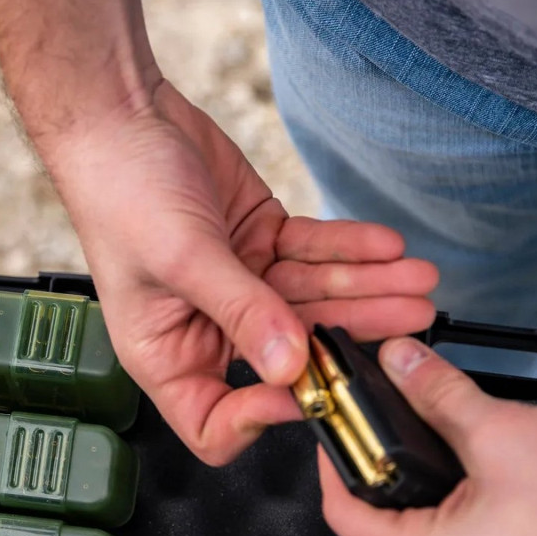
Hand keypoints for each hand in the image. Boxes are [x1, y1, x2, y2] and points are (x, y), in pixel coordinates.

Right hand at [45, 79, 437, 464]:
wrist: (121, 114)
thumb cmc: (119, 191)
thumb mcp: (181, 258)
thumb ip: (241, 311)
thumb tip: (289, 366)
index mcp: (167, 353)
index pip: (216, 421)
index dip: (263, 418)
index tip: (310, 390)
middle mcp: (205, 327)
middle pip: (288, 353)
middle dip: (349, 334)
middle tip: (406, 322)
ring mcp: (239, 285)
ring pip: (311, 299)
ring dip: (367, 288)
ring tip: (416, 279)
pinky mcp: (261, 242)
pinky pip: (313, 252)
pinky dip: (350, 247)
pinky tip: (386, 246)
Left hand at [319, 336, 536, 535]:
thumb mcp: (501, 431)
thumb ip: (436, 394)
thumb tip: (399, 364)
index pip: (344, 517)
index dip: (335, 464)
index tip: (338, 431)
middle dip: (394, 481)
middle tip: (402, 434)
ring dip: (442, 509)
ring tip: (461, 463)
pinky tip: (508, 503)